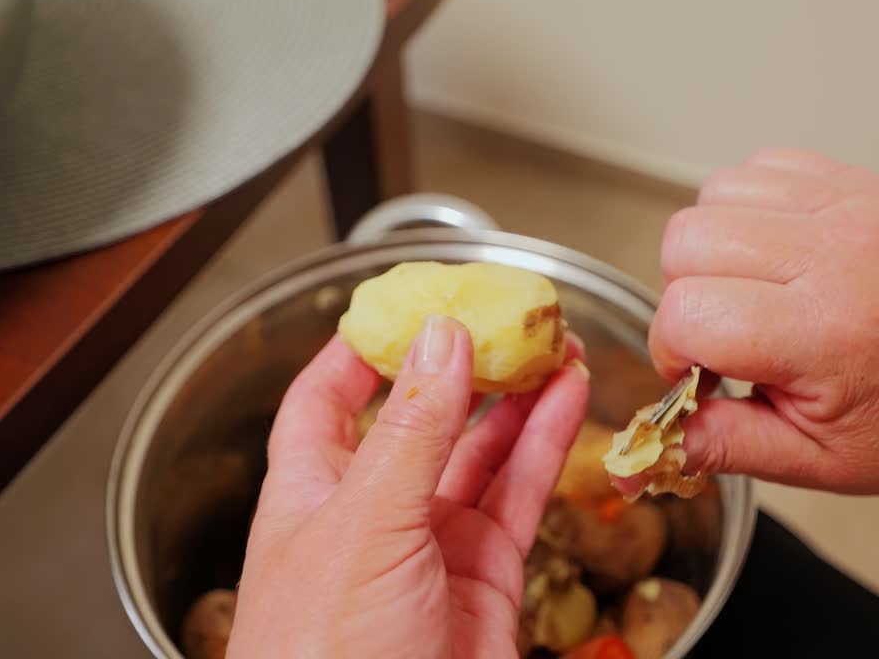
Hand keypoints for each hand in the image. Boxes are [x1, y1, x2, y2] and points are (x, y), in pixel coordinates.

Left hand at [226, 315, 589, 657]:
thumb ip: (409, 431)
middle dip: (462, 365)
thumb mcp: (363, 528)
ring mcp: (432, 544)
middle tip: (506, 315)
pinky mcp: (486, 576)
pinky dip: (545, 446)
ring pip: (481, 451)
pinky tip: (567, 403)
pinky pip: (519, 495)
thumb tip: (439, 339)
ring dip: (517, 398)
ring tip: (554, 345)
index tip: (405, 302)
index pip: (325, 401)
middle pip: (419, 416)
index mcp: (310, 494)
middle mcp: (371, 513)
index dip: (361, 349)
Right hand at [645, 148, 878, 494]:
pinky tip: (777, 262)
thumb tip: (634, 458)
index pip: (690, 311)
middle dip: (686, 294)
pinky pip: (751, 172)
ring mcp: (854, 207)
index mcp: (831, 333)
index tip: (703, 374)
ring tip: (755, 296)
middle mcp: (845, 255)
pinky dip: (745, 216)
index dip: (674, 348)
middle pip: (687, 239)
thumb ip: (714, 448)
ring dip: (714, 250)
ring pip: (711, 197)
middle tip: (729, 336)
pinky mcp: (855, 183)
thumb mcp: (801, 463)